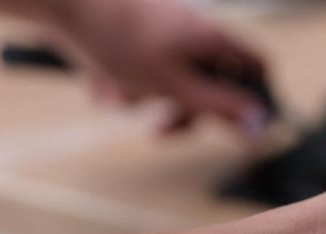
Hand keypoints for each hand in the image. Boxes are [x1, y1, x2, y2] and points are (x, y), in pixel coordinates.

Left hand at [45, 0, 266, 134]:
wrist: (65, 4)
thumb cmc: (120, 40)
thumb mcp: (176, 86)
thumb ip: (221, 108)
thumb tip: (261, 124)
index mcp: (213, 39)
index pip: (257, 67)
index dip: (256, 98)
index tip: (243, 126)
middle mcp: (194, 32)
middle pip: (209, 82)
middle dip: (182, 110)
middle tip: (160, 129)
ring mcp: (164, 32)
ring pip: (169, 80)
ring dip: (143, 97)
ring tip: (116, 93)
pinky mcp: (136, 36)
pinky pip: (140, 70)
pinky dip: (122, 82)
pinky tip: (99, 80)